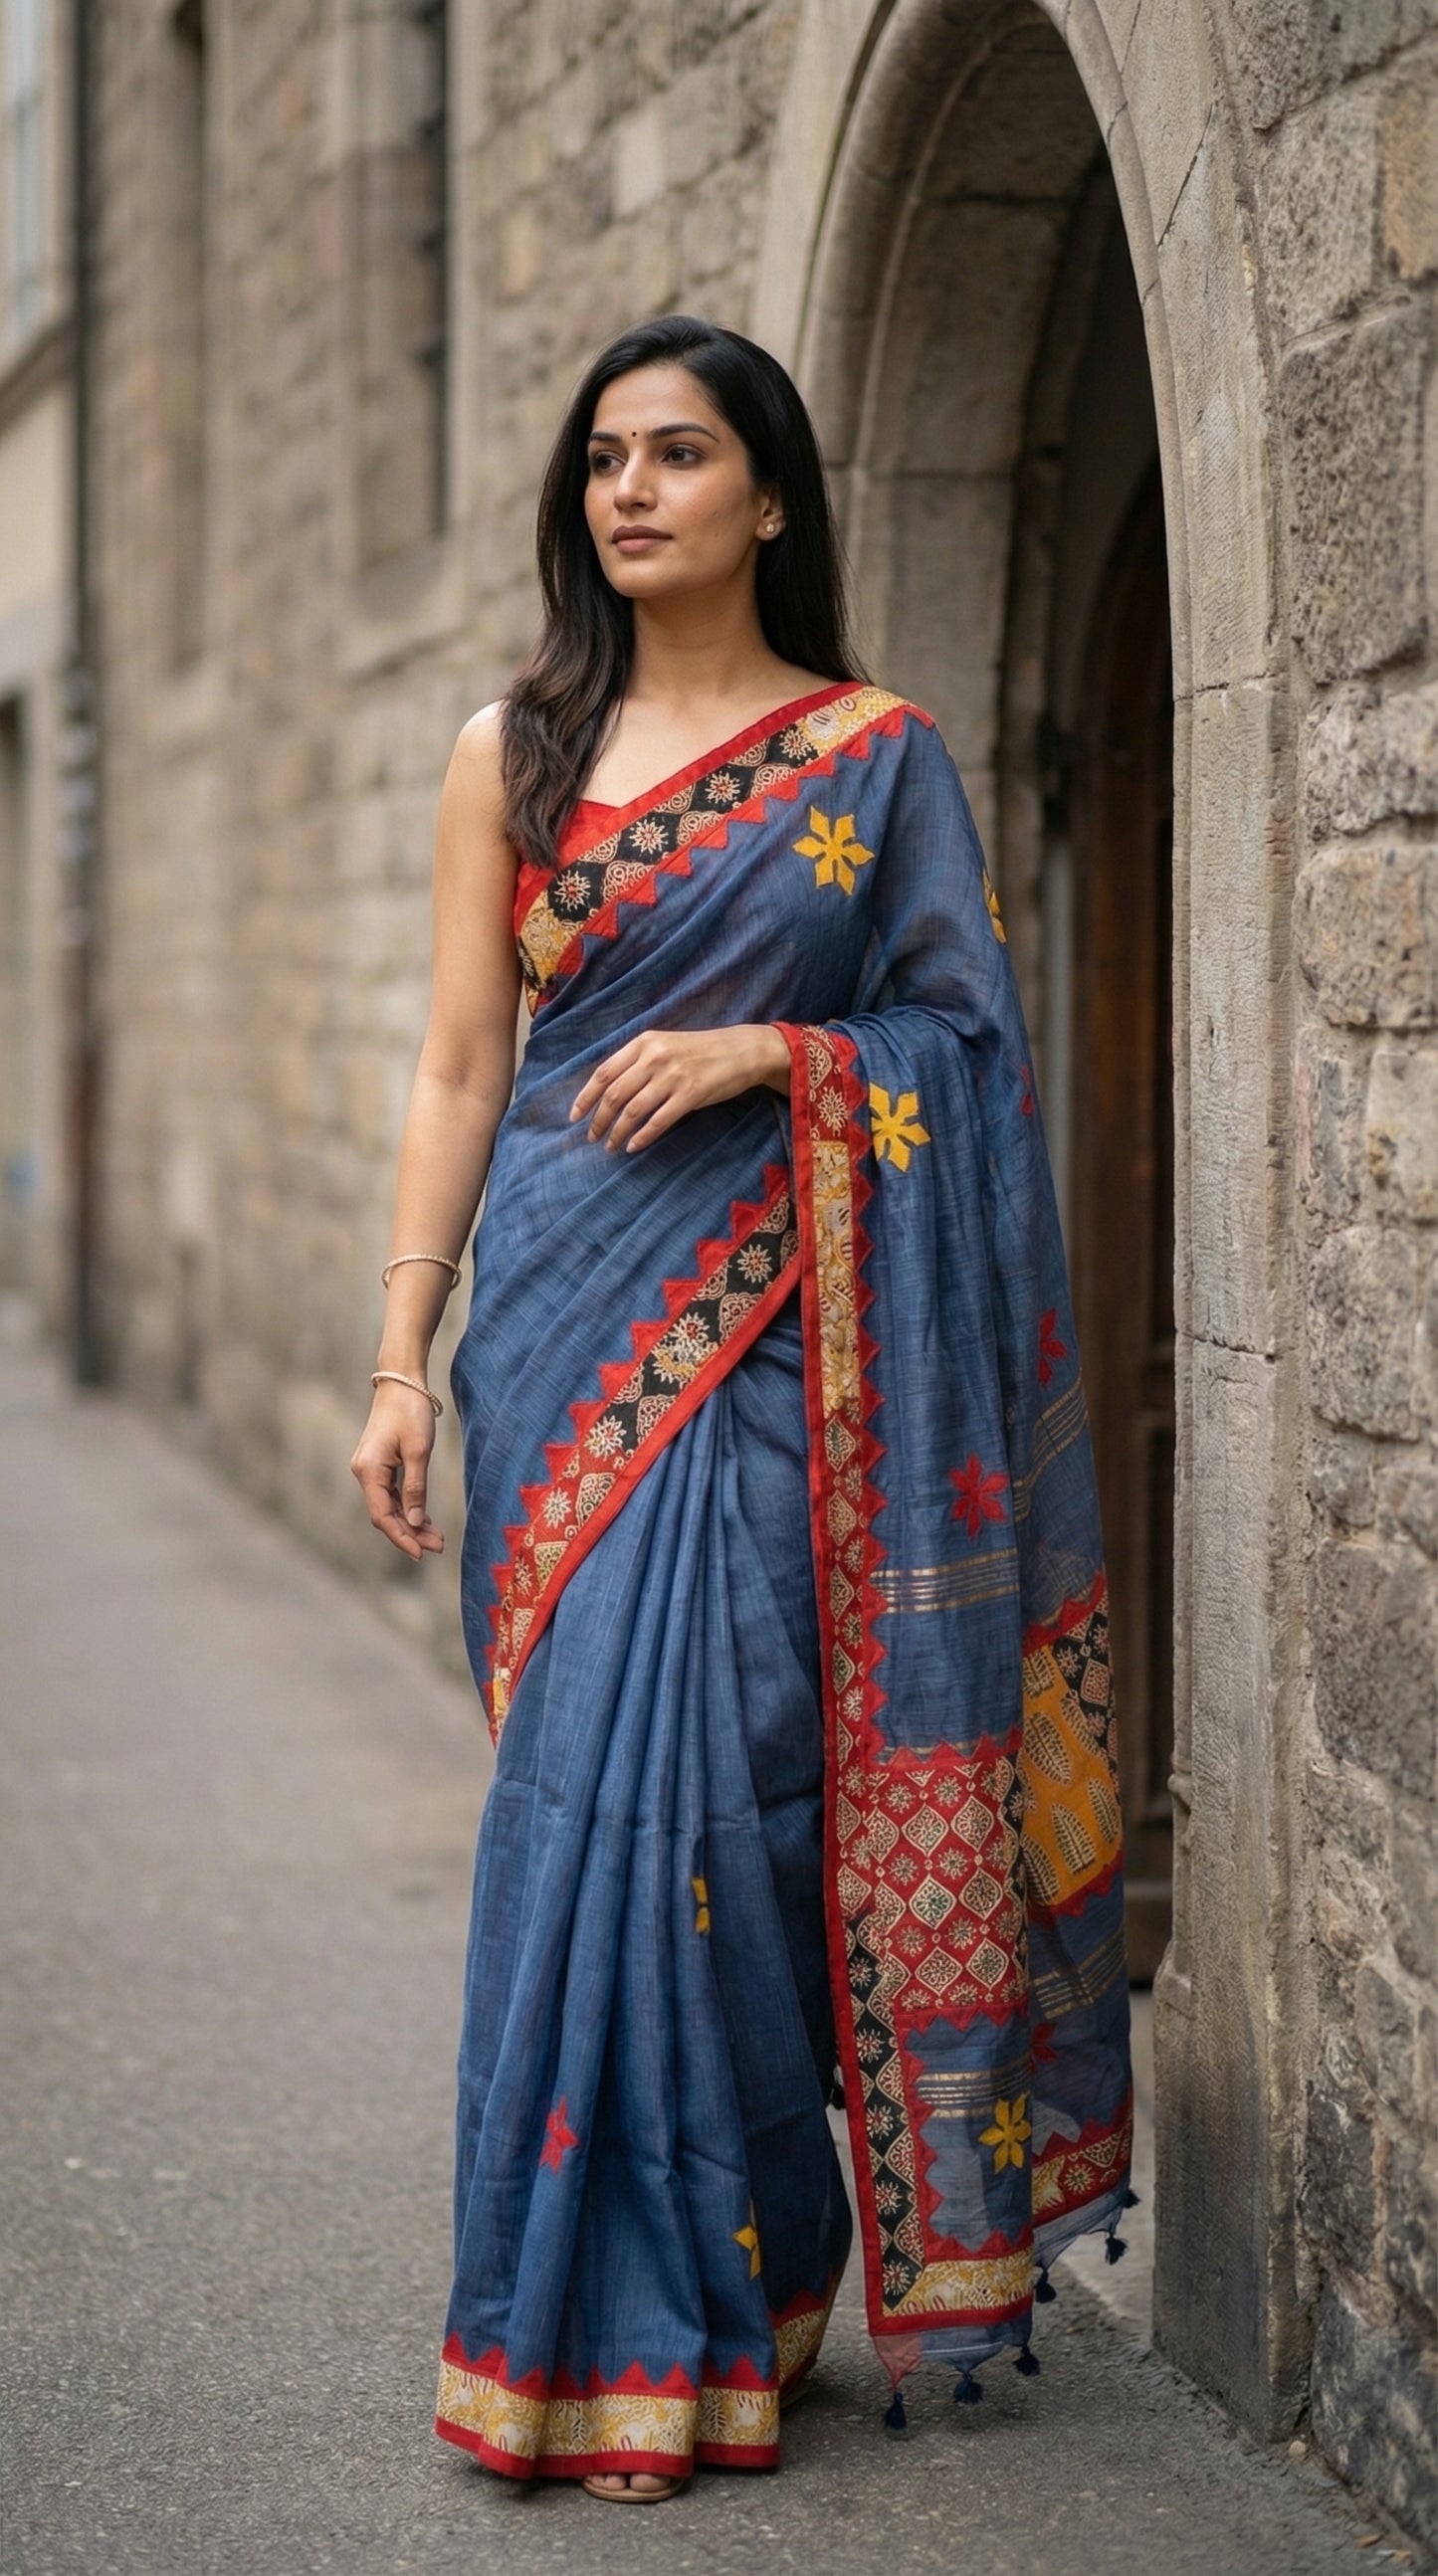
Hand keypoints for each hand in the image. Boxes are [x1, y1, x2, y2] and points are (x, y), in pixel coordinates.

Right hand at [350, 1382, 444, 1560]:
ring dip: (411, 1523)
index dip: (401, 1537)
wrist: (402, 1381)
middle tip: (438, 1547)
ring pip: (389, 1506)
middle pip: (385, 1514)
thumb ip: (416, 1488)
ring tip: (436, 1537)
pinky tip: (424, 1519)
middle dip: (410, 1533)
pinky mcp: (379, 1465)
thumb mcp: (419, 1451)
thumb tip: (414, 1521)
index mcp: (368, 1470)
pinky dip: (408, 1507)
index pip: (382, 1515)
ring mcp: (370, 1469)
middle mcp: (364, 1472)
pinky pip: (392, 1494)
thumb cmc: (411, 1411)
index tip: (421, 1553)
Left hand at [570, 1024, 789, 1152]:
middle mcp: (654, 1057)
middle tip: (593, 1138)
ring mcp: (672, 1076)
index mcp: (644, 1043)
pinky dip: (642, 1137)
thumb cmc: (700, 1051)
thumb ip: (637, 1062)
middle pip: (614, 1094)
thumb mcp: (664, 1045)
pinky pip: (658, 1121)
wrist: (741, 1051)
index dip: (585, 1097)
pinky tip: (633, 1146)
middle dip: (598, 1120)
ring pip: (632, 1110)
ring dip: (617, 1132)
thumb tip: (608, 1091)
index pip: (604, 1072)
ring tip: (611, 1146)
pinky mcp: (690, 1095)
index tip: (574, 1117)